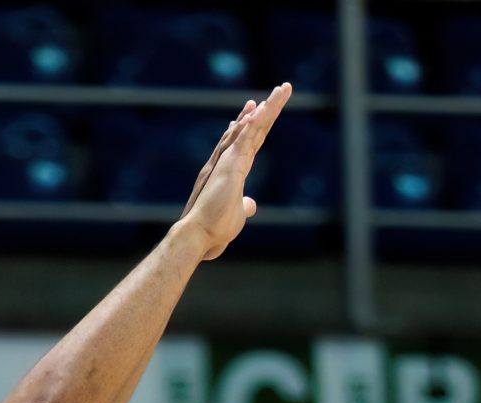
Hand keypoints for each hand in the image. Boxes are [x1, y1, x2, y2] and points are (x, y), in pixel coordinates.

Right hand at [176, 84, 292, 261]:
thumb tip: (251, 204)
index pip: (251, 143)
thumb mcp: (238, 215)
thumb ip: (245, 206)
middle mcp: (230, 160)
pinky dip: (251, 125)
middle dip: (268, 109)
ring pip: (250, 130)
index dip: (259, 125)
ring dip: (265, 110)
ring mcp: (228, 162)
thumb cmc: (216, 228)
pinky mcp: (228, 167)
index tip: (262, 108)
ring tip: (278, 92)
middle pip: (254, 129)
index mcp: (234, 170)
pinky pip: (243, 141)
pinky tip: (261, 109)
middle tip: (280, 89)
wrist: (199, 235)